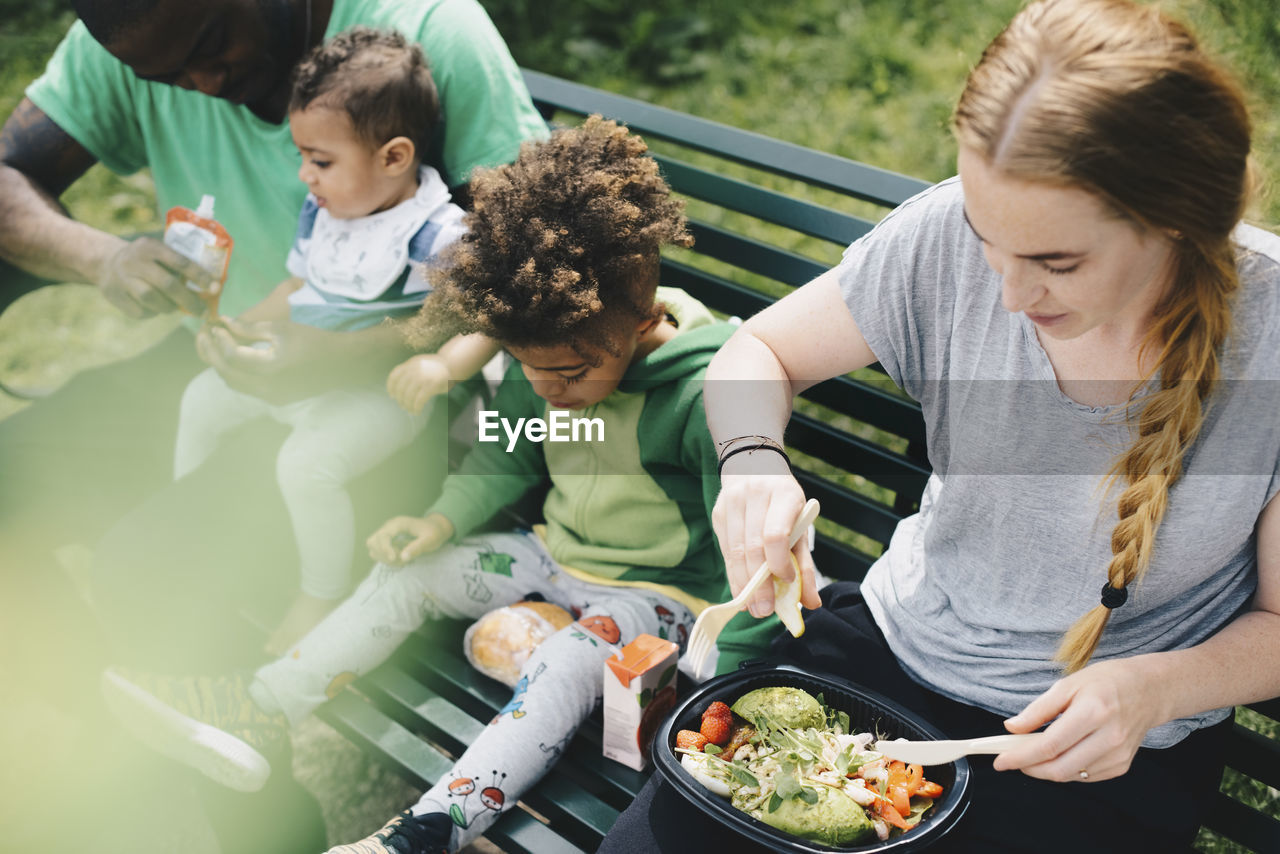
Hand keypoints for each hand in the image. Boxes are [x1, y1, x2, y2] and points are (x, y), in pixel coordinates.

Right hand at [98, 236, 212, 317]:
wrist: (105, 261)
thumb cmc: (146, 260)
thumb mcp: (158, 252)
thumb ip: (179, 265)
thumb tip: (212, 287)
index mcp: (150, 246)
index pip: (180, 261)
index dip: (199, 276)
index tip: (215, 288)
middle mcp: (135, 261)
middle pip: (166, 284)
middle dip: (188, 300)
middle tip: (202, 311)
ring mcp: (122, 278)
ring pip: (152, 299)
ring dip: (169, 307)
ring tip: (176, 307)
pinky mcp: (114, 295)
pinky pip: (139, 311)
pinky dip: (152, 313)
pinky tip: (155, 308)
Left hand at [195, 315, 337, 401]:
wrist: (341, 362)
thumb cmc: (313, 340)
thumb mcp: (281, 328)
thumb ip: (249, 328)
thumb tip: (223, 323)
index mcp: (269, 368)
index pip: (232, 356)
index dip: (220, 340)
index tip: (216, 326)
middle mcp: (268, 388)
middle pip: (227, 374)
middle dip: (212, 354)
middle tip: (205, 337)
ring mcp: (272, 397)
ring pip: (234, 385)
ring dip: (222, 366)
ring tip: (216, 347)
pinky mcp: (277, 400)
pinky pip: (248, 389)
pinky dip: (237, 375)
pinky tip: (236, 360)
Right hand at [366, 513, 453, 564]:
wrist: (435, 528)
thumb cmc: (434, 532)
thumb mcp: (430, 540)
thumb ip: (417, 548)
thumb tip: (402, 557)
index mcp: (398, 523)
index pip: (382, 536)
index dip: (385, 549)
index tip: (394, 559)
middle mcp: (388, 527)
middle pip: (372, 542)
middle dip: (385, 554)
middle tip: (401, 558)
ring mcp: (386, 534)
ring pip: (373, 549)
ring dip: (385, 558)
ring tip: (402, 559)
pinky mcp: (386, 541)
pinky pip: (378, 553)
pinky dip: (386, 559)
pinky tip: (400, 559)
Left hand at [387, 354, 450, 413]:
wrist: (452, 365)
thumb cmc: (435, 368)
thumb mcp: (420, 364)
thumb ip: (410, 371)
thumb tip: (398, 390)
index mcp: (411, 363)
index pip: (395, 375)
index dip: (391, 387)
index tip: (392, 395)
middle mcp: (415, 369)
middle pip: (401, 387)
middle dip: (400, 399)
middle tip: (403, 406)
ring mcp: (423, 377)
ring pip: (409, 395)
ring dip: (408, 405)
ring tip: (410, 410)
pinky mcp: (431, 385)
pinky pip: (419, 399)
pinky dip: (416, 407)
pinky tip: (417, 411)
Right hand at [711, 449, 821, 617]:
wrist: (753, 465)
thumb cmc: (783, 501)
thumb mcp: (801, 525)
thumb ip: (805, 564)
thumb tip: (812, 603)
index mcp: (783, 495)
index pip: (775, 535)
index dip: (779, 563)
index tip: (786, 581)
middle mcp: (755, 496)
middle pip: (752, 548)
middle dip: (758, 584)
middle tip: (765, 611)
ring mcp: (732, 503)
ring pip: (734, 552)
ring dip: (743, 585)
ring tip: (753, 608)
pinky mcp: (718, 513)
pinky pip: (725, 550)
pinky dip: (733, 574)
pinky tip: (741, 591)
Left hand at [993, 658, 1165, 782]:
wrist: (1148, 690)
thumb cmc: (1105, 682)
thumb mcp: (1067, 684)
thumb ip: (1038, 709)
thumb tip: (1012, 728)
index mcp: (1093, 712)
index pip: (1050, 745)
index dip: (1021, 756)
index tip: (1000, 761)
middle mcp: (1109, 737)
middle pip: (1060, 768)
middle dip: (1029, 768)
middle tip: (1012, 759)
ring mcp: (1118, 755)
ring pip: (1071, 776)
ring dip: (1046, 769)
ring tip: (1034, 752)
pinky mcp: (1122, 765)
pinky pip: (1085, 776)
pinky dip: (1066, 770)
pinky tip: (1061, 754)